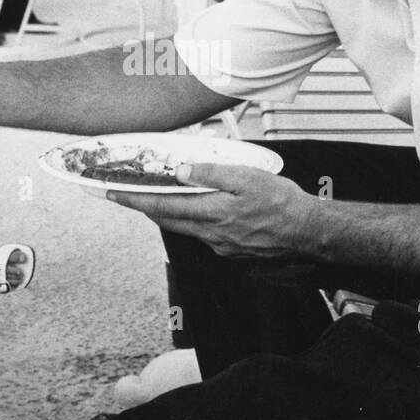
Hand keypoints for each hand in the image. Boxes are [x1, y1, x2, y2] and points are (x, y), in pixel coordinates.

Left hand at [108, 163, 314, 259]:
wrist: (307, 231)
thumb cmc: (282, 202)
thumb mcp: (246, 177)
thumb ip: (211, 174)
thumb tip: (180, 171)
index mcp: (211, 213)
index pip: (162, 205)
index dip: (133, 199)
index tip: (111, 192)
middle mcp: (210, 233)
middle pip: (167, 219)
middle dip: (144, 206)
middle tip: (125, 194)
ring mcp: (220, 244)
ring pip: (184, 227)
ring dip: (168, 213)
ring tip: (157, 198)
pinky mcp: (231, 249)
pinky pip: (202, 233)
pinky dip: (191, 220)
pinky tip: (197, 210)